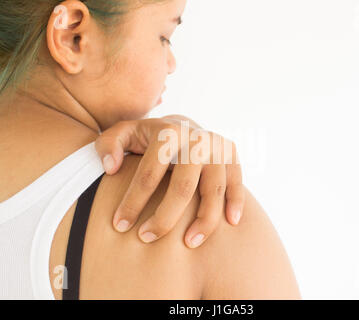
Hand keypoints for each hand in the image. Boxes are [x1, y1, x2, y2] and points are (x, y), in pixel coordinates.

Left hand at [95, 115, 244, 247]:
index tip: (119, 225)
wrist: (182, 125)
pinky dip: (236, 203)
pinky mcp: (231, 155)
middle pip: (183, 188)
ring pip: (213, 191)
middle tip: (147, 238)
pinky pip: (237, 183)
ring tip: (189, 244)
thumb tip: (112, 168)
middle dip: (164, 219)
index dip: (133, 202)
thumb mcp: (124, 132)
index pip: (149, 174)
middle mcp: (196, 139)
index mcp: (168, 133)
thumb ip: (109, 144)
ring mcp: (217, 148)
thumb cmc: (149, 137)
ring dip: (203, 221)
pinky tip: (230, 223)